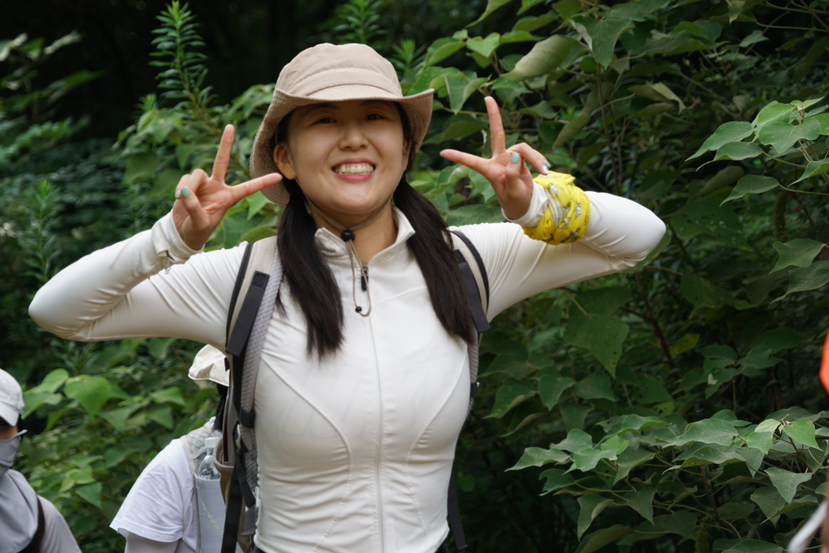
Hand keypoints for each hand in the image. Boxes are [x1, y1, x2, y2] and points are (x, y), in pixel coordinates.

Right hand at [172, 125, 281, 249]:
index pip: (248, 188)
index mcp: (229, 198)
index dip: (262, 182)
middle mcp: (218, 187)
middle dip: (225, 144)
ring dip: (190, 186)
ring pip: (197, 174)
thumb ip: (194, 208)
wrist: (182, 231)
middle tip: (231, 126)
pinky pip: (186, 179)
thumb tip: (185, 192)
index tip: (279, 176)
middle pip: (222, 161)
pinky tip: (179, 197)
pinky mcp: (191, 183)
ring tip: (183, 198)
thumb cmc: (197, 230)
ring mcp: (204, 183)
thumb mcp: (199, 224)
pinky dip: (181, 188)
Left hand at [440, 96, 547, 219]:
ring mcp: (510, 157)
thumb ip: (512, 175)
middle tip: (488, 98)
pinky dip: (539, 160)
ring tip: (544, 170)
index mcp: (490, 171)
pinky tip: (545, 169)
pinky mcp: (521, 157)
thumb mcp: (513, 192)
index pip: (472, 162)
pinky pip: (531, 153)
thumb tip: (515, 155)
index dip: (459, 157)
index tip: (442, 153)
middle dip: (494, 116)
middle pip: (497, 134)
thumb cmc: (515, 201)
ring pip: (523, 148)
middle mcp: (498, 160)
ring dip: (535, 158)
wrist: (525, 204)